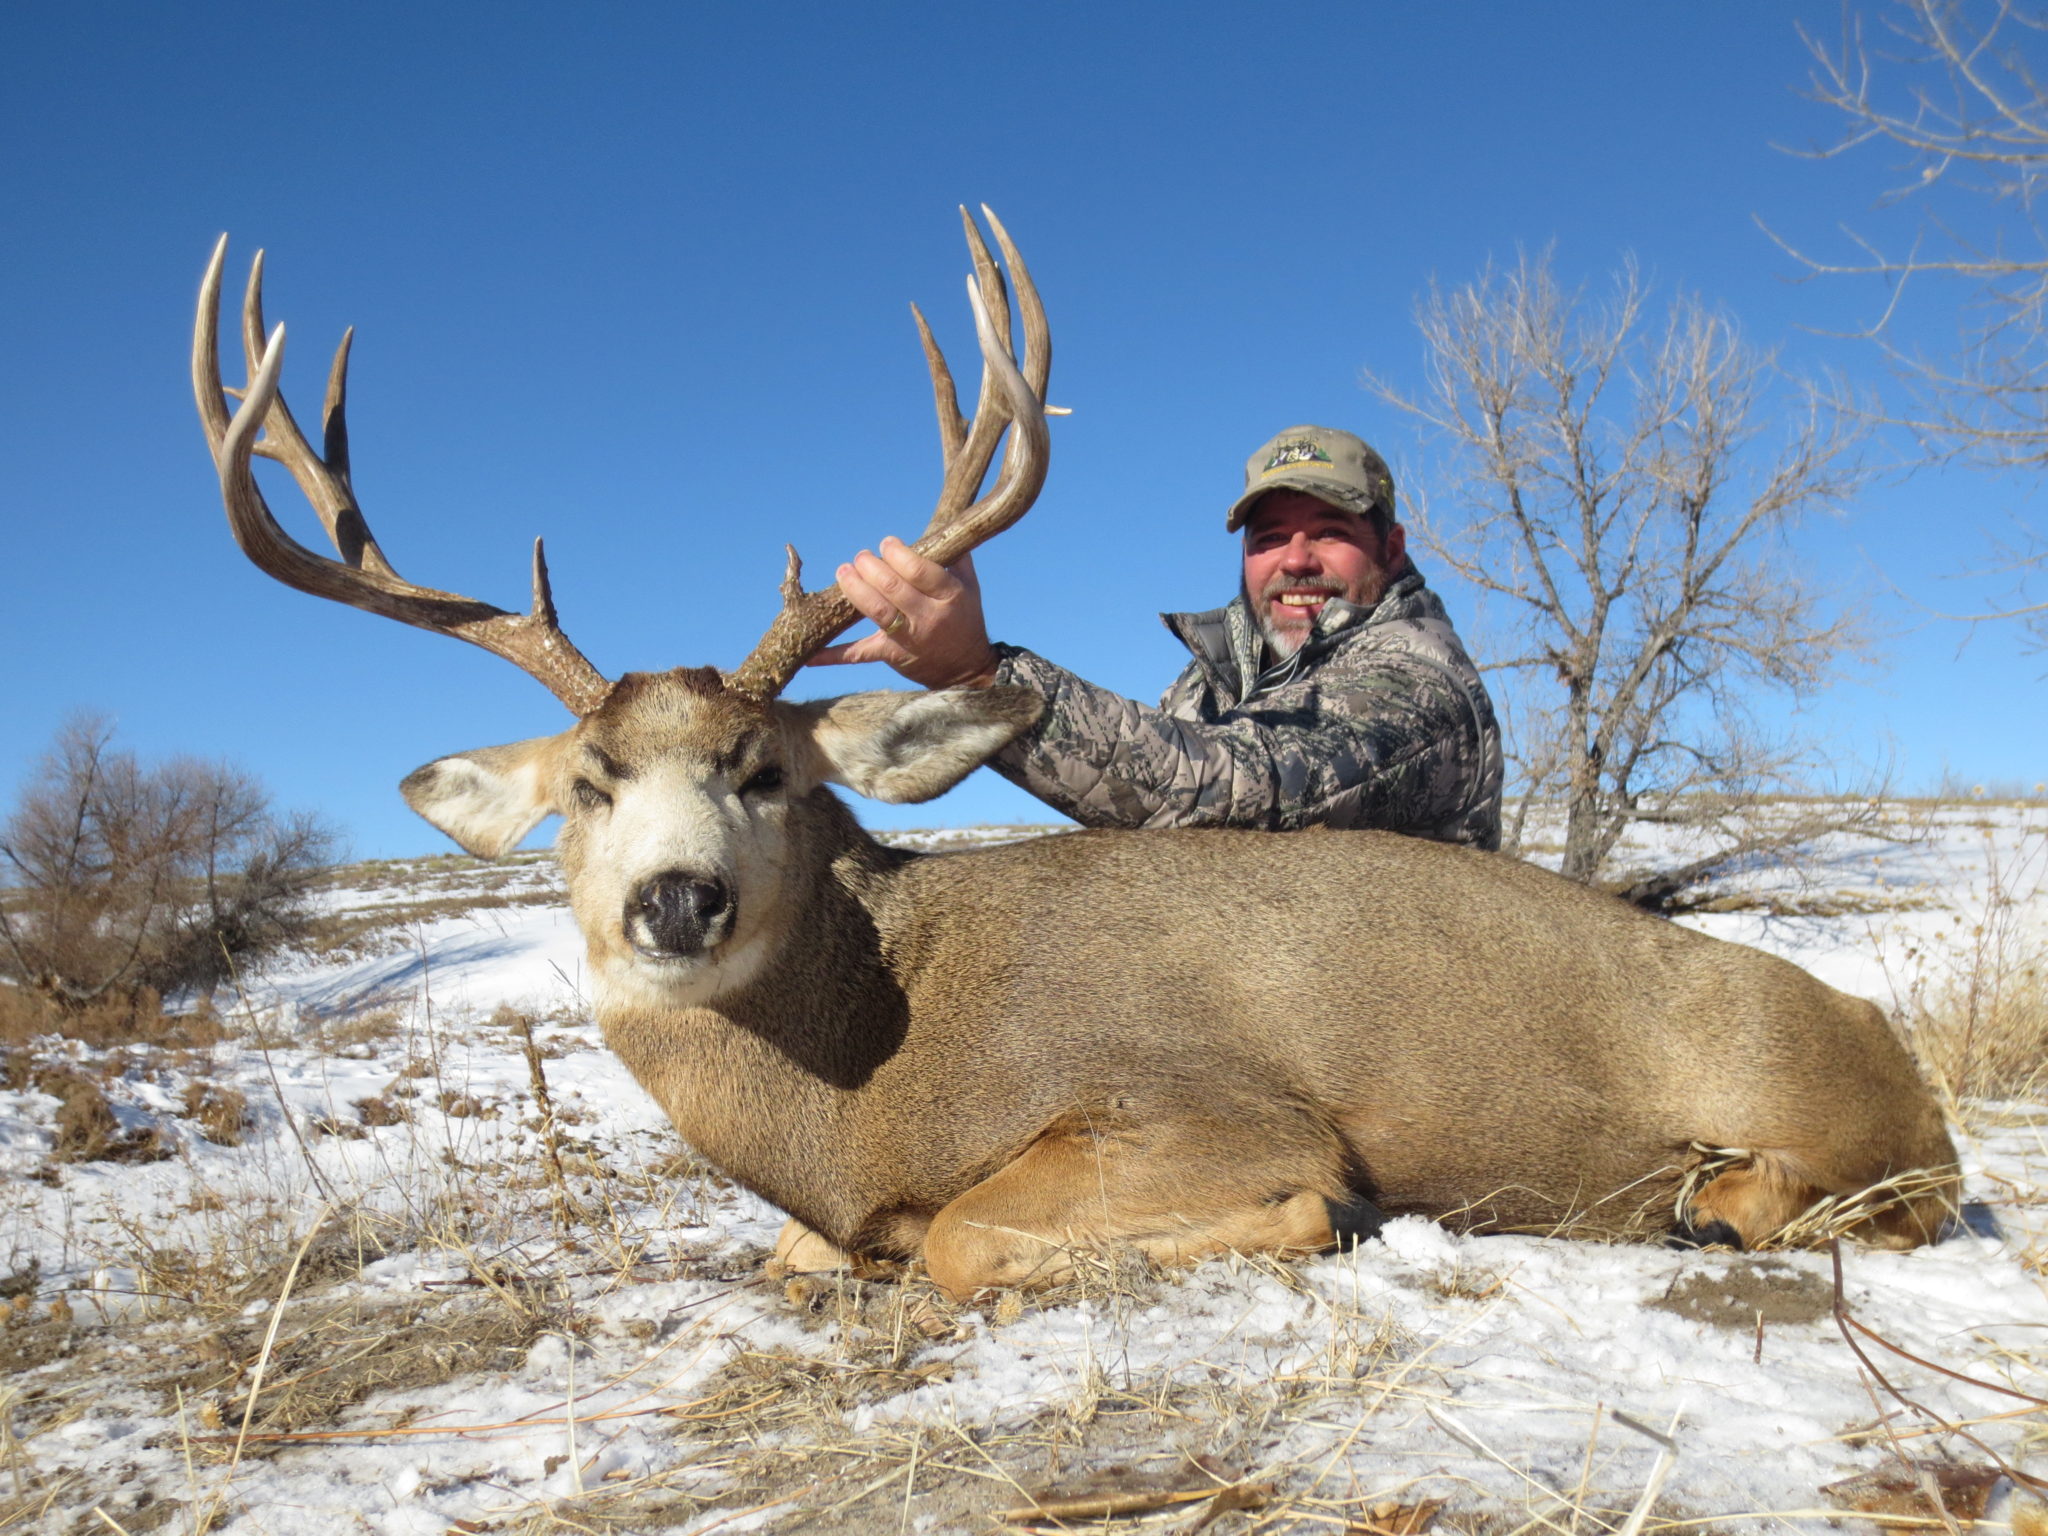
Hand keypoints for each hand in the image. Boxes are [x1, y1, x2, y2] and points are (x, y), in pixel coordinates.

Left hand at [809, 538, 998, 688]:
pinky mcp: (891, 655)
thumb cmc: (965, 619)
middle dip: (871, 567)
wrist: (966, 670)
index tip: (886, 544)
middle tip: (860, 557)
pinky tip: (809, 655)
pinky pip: (859, 654)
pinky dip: (832, 655)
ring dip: (855, 589)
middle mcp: (928, 617)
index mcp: (949, 595)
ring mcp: (909, 638)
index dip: (897, 554)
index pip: (919, 570)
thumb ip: (956, 556)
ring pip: (877, 611)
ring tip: (843, 572)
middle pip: (893, 587)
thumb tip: (941, 524)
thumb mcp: (970, 587)